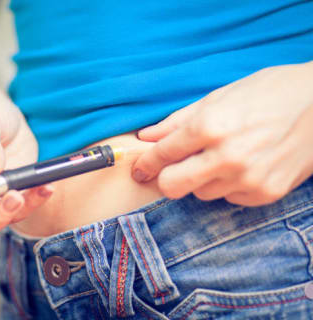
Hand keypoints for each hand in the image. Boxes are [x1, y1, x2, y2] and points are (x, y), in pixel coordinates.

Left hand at [132, 62, 312, 205]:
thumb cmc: (269, 92)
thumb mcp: (219, 97)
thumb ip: (178, 120)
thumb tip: (146, 137)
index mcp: (211, 126)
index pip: (162, 154)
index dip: (146, 163)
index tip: (140, 170)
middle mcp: (227, 157)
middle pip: (172, 186)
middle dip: (165, 179)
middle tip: (170, 170)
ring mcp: (248, 178)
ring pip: (200, 193)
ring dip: (200, 179)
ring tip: (219, 158)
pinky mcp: (265, 193)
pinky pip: (228, 198)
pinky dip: (226, 185)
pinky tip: (242, 165)